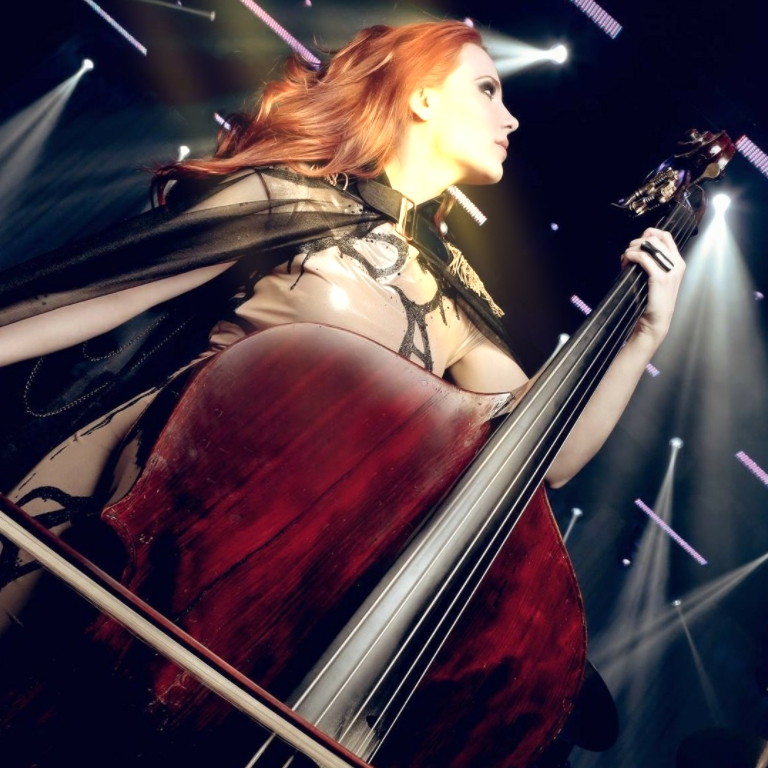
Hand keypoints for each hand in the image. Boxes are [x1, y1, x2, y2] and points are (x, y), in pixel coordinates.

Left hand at [621, 227, 684, 346]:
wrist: (656, 321)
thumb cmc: (653, 301)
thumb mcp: (657, 278)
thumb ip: (653, 263)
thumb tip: (639, 248)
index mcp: (678, 262)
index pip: (666, 236)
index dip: (650, 233)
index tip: (638, 240)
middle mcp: (677, 264)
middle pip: (656, 238)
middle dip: (637, 242)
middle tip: (628, 253)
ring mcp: (670, 271)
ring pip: (649, 245)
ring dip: (632, 248)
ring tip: (625, 259)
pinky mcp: (660, 278)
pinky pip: (644, 258)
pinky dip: (632, 256)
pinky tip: (626, 261)